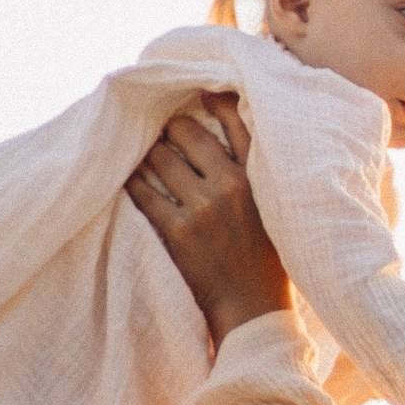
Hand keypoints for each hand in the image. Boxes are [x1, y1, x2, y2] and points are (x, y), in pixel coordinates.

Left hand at [125, 102, 293, 342]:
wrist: (254, 310)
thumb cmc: (269, 261)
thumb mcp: (275, 209)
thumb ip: (257, 173)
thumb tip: (231, 139)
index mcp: (259, 177)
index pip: (236, 120)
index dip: (211, 99)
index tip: (195, 93)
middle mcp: (232, 185)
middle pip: (186, 133)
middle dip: (170, 129)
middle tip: (162, 132)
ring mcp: (203, 208)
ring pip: (160, 159)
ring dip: (149, 154)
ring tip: (146, 155)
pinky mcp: (178, 232)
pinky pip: (144, 193)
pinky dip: (133, 182)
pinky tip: (129, 177)